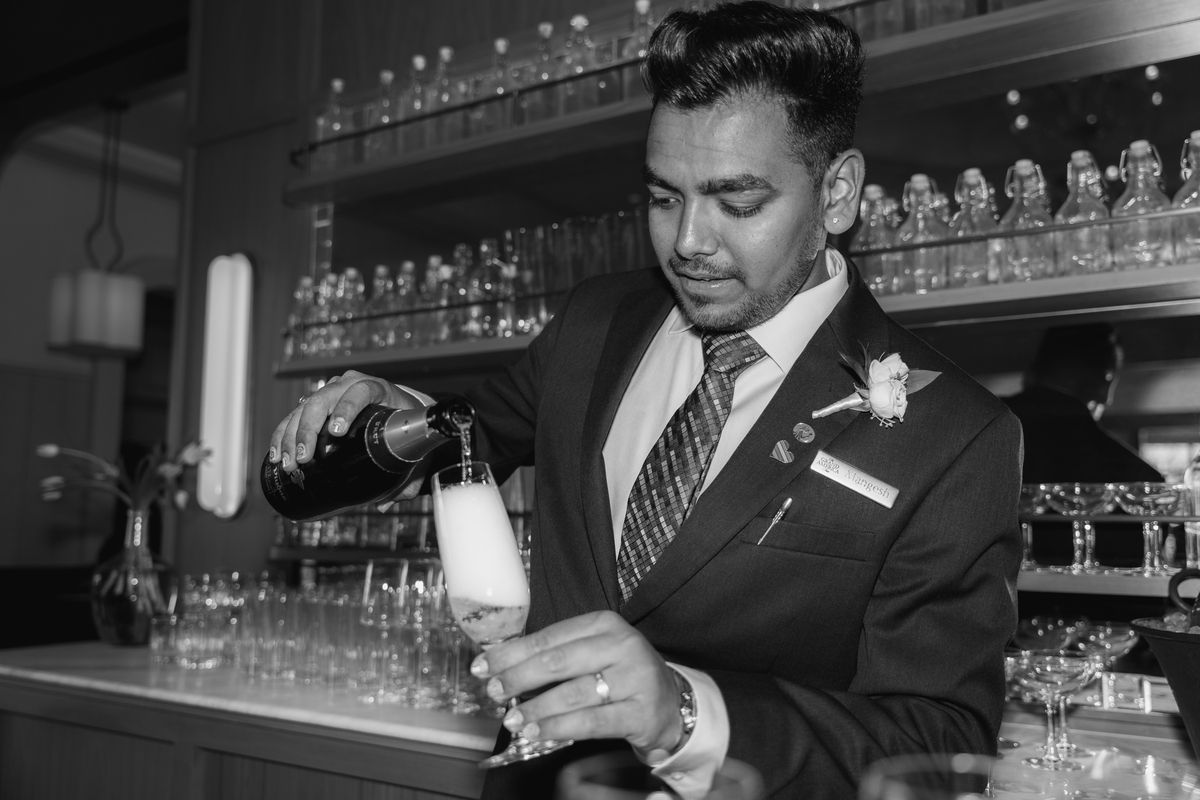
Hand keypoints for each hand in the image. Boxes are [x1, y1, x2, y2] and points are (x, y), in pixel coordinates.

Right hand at [267, 370, 417, 472]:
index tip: (336, 431)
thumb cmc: (406, 426)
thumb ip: (405, 478)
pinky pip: (294, 415)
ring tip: (288, 464)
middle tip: (304, 459)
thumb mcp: (411, 446)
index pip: (360, 391)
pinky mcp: (316, 403)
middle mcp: (351, 385)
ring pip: (303, 408)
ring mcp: (331, 392)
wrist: (397, 409)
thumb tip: (384, 505)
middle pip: (323, 400)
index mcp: (378, 389)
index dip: (346, 408)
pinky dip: (283, 434)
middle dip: (308, 430)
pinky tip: (277, 454)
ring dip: (291, 436)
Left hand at [472, 610, 685, 758]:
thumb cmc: (620, 674)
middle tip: (494, 691)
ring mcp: (635, 678)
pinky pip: (591, 722)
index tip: (483, 665)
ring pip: (573, 694)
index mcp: (605, 624)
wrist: (670, 702)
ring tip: (512, 720)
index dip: (512, 652)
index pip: (549, 636)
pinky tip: (537, 732)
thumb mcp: (593, 652)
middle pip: (559, 661)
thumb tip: (501, 666)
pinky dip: (559, 728)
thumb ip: (555, 654)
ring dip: (536, 708)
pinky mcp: (641, 712)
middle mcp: (623, 645)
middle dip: (519, 677)